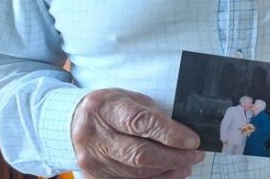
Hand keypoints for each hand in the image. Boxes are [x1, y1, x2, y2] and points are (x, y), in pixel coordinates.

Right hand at [71, 88, 203, 178]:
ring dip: (168, 170)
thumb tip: (183, 134)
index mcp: (105, 108)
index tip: (193, 141)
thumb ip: (153, 114)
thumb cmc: (109, 108)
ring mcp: (92, 160)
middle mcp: (94, 135)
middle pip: (140, 154)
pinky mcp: (94, 177)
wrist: (73, 123)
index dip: (171, 134)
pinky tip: (171, 173)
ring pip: (137, 173)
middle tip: (195, 155)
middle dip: (175, 157)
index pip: (141, 123)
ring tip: (186, 164)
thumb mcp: (130, 99)